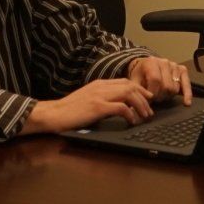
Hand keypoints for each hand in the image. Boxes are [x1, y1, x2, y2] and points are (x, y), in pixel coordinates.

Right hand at [28, 78, 154, 133]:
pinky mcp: (98, 107)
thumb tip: (117, 106)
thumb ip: (101, 99)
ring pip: (129, 93)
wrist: (52, 114)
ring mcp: (99, 95)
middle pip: (130, 85)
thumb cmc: (68, 111)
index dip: (139, 89)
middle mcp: (101, 86)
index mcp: (99, 84)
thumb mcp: (87, 100)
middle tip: (150, 109)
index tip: (147, 98)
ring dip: (141, 105)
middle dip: (144, 97)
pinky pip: (121, 107)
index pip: (125, 81)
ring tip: (145, 116)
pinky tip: (132, 121)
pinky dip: (130, 114)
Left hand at [127, 55, 191, 105]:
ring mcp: (174, 65)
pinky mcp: (182, 69)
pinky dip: (187, 94)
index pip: (156, 80)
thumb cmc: (140, 75)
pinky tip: (187, 103)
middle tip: (155, 98)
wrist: (145, 65)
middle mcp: (164, 62)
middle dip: (160, 96)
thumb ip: (137, 92)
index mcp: (151, 62)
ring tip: (161, 94)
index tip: (149, 100)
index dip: (153, 93)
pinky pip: (187, 83)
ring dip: (168, 95)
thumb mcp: (134, 81)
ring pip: (175, 88)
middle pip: (166, 86)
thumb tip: (138, 105)